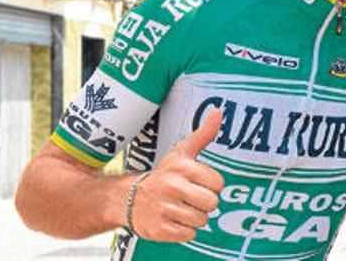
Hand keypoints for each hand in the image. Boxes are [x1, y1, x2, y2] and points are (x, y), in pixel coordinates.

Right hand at [129, 109, 224, 241]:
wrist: (126, 198)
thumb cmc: (164, 175)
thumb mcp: (181, 153)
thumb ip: (203, 134)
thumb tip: (219, 110)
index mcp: (182, 167)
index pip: (218, 184)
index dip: (210, 186)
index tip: (196, 183)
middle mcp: (172, 186)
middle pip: (212, 203)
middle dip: (204, 203)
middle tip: (188, 198)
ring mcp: (164, 208)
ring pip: (202, 220)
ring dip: (194, 218)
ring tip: (179, 208)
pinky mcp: (159, 229)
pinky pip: (189, 234)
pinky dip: (183, 231)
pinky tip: (171, 220)